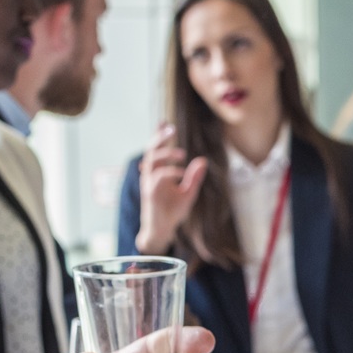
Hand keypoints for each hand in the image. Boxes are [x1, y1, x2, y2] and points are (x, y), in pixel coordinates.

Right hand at [135, 123, 205, 254]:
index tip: (164, 122)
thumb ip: (194, 177)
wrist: (162, 230)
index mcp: (158, 172)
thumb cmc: (173, 211)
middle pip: (150, 150)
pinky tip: (181, 173)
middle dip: (159, 137)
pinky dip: (170, 172)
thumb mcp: (188, 192)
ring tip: (182, 153)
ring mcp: (149, 183)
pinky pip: (158, 177)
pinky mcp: (150, 193)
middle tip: (171, 129)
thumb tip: (203, 160)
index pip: (156, 150)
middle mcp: (150, 175)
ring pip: (152, 160)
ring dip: (166, 153)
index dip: (159, 135)